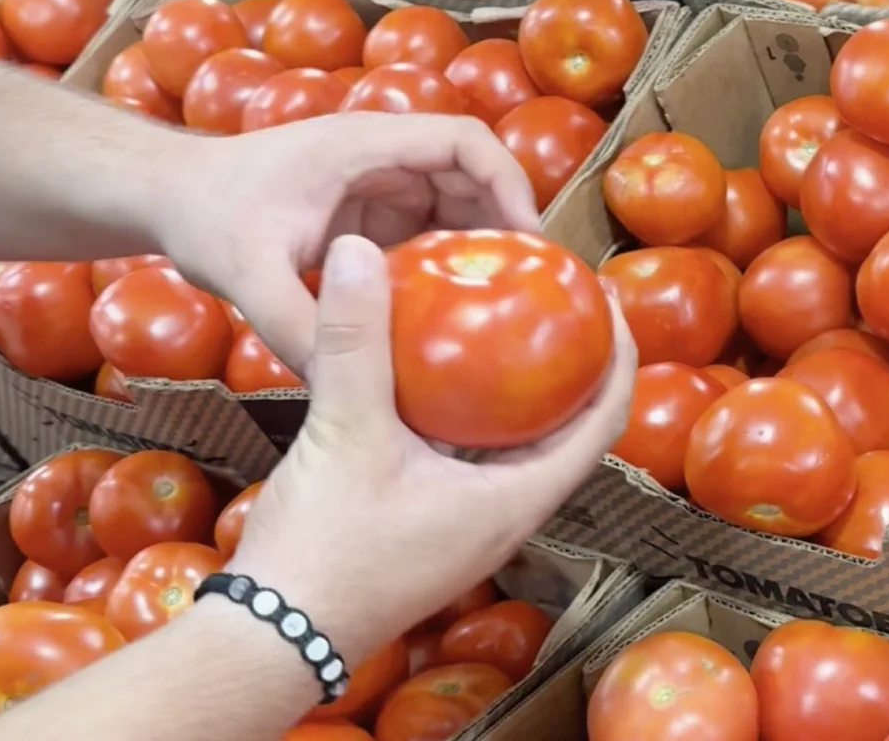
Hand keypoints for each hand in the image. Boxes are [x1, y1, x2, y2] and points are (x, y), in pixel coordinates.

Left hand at [147, 112, 538, 367]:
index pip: (467, 142)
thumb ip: (296, 325)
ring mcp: (372, 181)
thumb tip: (347, 383)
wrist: (161, 197)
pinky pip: (422, 228)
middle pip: (472, 173)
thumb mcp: (246, 273)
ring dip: (475, 245)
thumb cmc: (202, 215)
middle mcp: (379, 155)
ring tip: (497, 303)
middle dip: (504, 223)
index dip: (510, 184)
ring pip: (451, 202)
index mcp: (365, 145)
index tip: (529, 242)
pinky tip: (447, 313)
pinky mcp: (361, 210)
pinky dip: (441, 262)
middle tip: (527, 286)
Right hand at [223, 235, 636, 660]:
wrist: (270, 636)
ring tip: (503, 321)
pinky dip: (465, 412)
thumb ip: (357, 342)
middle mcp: (506, 513)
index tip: (606, 299)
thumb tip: (363, 251)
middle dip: (572, 364)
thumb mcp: (344, 433)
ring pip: (514, 444)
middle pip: (567, 429)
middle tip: (556, 298)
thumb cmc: (324, 551)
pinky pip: (468, 456)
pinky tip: (431, 371)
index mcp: (516, 499)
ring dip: (518, 389)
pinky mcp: (430, 525)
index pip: (602, 421)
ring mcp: (468, 523)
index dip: (617, 358)